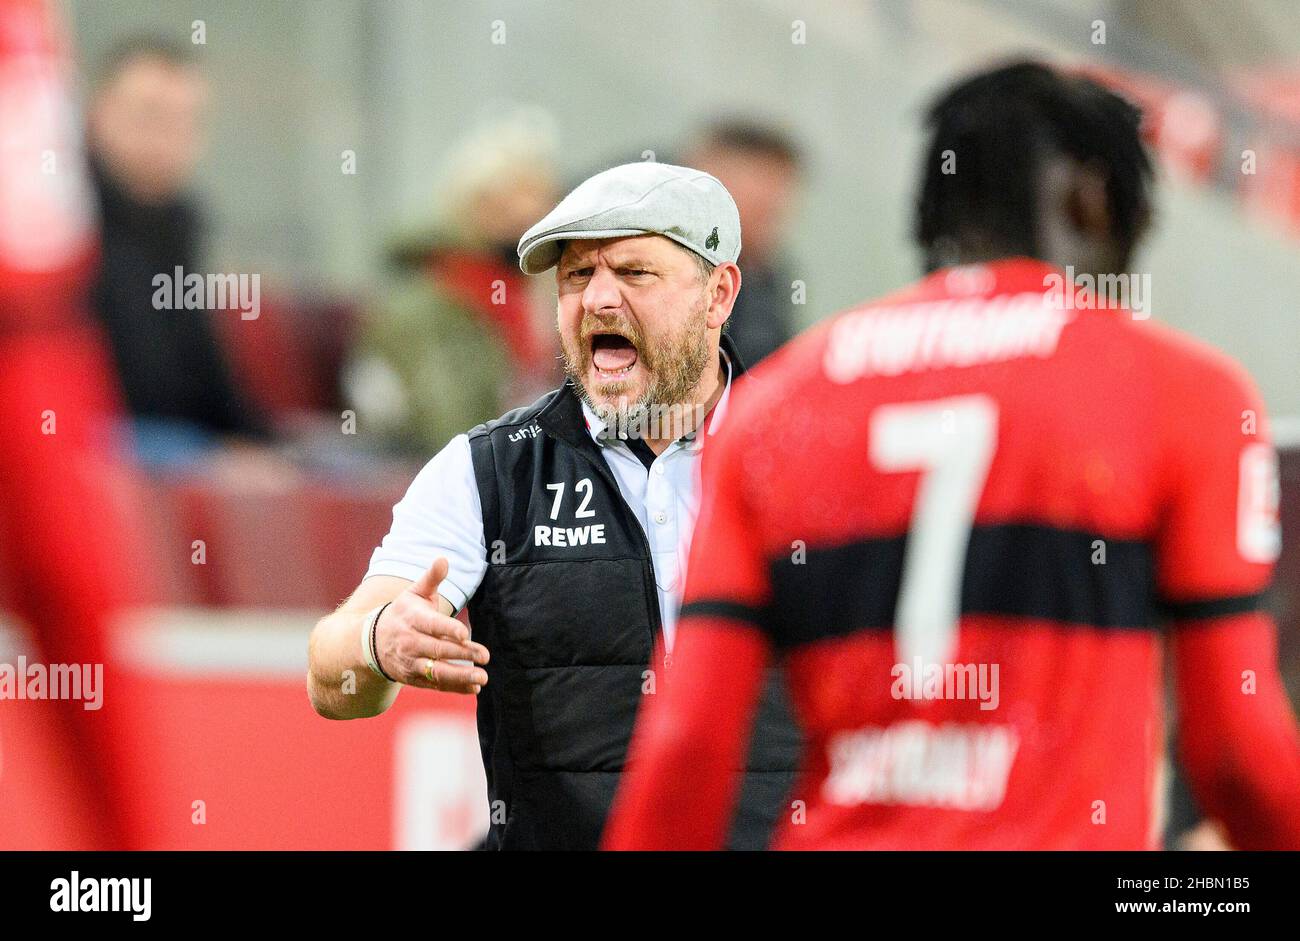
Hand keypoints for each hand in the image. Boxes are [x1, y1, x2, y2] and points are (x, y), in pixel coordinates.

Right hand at [375, 558, 489, 693]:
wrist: (370, 642)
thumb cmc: (402, 613)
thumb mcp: (413, 593)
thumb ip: (431, 578)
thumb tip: (443, 559)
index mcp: (412, 619)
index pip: (431, 625)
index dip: (448, 630)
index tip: (465, 634)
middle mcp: (410, 642)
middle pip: (438, 650)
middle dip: (462, 654)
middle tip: (485, 656)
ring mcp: (411, 663)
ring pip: (436, 672)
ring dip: (460, 677)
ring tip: (482, 678)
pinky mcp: (414, 679)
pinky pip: (435, 685)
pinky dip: (454, 688)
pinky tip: (473, 688)